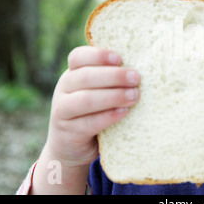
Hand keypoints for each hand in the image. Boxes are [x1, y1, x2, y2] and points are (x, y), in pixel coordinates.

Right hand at [45, 46, 140, 167]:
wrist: (72, 148)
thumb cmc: (94, 112)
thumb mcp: (97, 91)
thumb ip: (110, 79)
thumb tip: (140, 68)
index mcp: (72, 74)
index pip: (78, 57)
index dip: (98, 55)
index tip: (120, 59)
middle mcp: (63, 89)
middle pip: (85, 76)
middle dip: (114, 76)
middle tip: (136, 78)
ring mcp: (62, 111)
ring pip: (85, 100)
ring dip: (113, 96)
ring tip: (134, 96)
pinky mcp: (68, 133)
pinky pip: (88, 123)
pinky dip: (108, 116)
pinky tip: (124, 112)